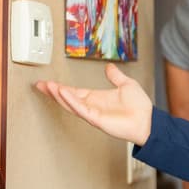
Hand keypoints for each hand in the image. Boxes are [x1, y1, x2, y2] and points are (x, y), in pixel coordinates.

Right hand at [35, 63, 152, 145]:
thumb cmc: (140, 107)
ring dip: (59, 95)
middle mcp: (92, 106)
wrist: (149, 120)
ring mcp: (93, 113)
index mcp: (96, 98)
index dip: (60, 87)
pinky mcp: (97, 119)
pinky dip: (72, 101)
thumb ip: (115, 76)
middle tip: (39, 85)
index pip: (74, 91)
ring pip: (71, 104)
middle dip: (53, 92)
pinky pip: (81, 109)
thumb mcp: (126, 84)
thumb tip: (109, 67)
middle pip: (68, 98)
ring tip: (48, 86)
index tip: (47, 82)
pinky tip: (63, 93)